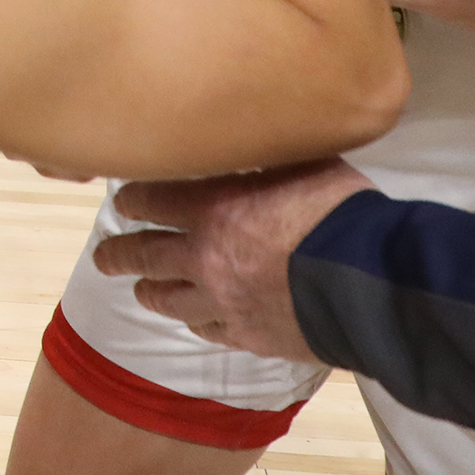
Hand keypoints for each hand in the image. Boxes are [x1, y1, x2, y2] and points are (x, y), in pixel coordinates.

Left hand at [91, 163, 373, 362]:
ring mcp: (222, 301)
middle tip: (104, 256)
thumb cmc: (341, 212)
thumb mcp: (302, 163)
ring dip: (151, 291)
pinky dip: (196, 321)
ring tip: (141, 290)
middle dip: (118, 254)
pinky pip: (208, 330)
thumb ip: (267, 159)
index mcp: (213, 206)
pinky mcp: (247, 336)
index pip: (151, 199)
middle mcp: (204, 255)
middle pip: (144, 254)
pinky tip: (194, 320)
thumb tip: (257, 138)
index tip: (122, 201)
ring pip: (168, 299)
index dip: (132, 199)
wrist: (369, 283)